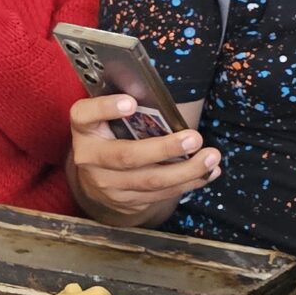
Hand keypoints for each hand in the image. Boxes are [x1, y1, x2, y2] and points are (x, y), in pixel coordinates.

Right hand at [68, 96, 217, 223]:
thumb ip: (126, 106)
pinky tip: (209, 172)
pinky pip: (161, 194)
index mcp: (84, 128)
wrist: (95, 179)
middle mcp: (90, 158)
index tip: (131, 103)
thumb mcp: (108, 118)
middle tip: (194, 138)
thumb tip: (155, 93)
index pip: (85, 115)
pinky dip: (188, 182)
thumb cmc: (110, 135)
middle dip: (164, 149)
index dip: (106, 108)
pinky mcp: (126, 200)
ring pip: (150, 180)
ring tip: (211, 157)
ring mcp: (107, 184)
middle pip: (127, 157)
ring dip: (186, 170)